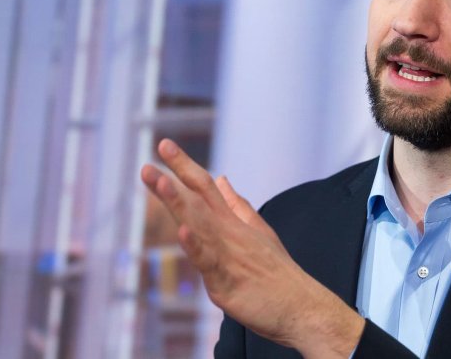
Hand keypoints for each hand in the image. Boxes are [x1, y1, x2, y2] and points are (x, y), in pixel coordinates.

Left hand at [140, 139, 363, 357]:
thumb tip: (221, 178)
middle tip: (149, 160)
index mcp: (233, 223)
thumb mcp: (258, 232)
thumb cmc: (278, 273)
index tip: (164, 144)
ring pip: (199, 225)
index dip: (184, 166)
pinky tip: (183, 231)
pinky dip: (196, 246)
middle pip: (197, 202)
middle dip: (171, 181)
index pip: (205, 187)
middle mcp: (229, 233)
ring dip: (178, 204)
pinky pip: (208, 262)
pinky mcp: (226, 282)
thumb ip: (236, 206)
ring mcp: (227, 256)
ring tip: (160, 182)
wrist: (301, 306)